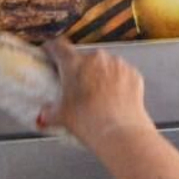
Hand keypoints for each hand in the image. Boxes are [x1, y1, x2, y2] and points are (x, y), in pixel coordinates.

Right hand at [37, 38, 155, 150]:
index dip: (52, 49)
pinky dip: (118, 82)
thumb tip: (45, 115)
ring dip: (100, 75)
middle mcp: (96, 59)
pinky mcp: (133, 73)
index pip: (58, 46)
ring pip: (104, 64)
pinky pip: (122, 73)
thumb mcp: (61, 117)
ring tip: (98, 97)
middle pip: (83, 58)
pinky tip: (114, 99)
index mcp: (74, 64)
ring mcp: (117, 64)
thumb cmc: (90, 122)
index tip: (51, 53)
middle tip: (78, 87)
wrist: (120, 132)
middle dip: (80, 69)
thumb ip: (50, 112)